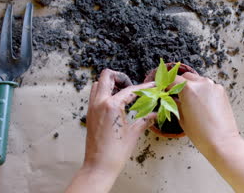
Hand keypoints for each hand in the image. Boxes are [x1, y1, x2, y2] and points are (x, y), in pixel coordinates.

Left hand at [68, 69, 155, 192]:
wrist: (99, 166)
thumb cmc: (115, 152)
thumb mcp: (134, 133)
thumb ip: (145, 120)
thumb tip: (154, 115)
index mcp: (111, 105)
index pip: (130, 89)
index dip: (144, 87)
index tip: (152, 85)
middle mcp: (99, 103)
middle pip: (107, 76)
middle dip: (121, 77)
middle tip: (131, 86)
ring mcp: (92, 107)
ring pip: (98, 84)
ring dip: (110, 84)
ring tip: (123, 92)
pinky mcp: (89, 114)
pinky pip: (95, 95)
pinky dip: (104, 93)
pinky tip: (115, 103)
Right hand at [174, 73, 239, 156]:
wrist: (222, 142)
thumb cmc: (200, 133)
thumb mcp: (181, 117)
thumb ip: (175, 103)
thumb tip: (171, 97)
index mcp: (188, 89)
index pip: (173, 79)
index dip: (167, 84)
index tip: (165, 90)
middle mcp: (202, 83)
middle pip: (186, 77)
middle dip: (180, 84)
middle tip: (177, 96)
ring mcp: (213, 86)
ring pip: (198, 80)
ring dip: (192, 86)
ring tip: (190, 101)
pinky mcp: (221, 91)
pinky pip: (208, 86)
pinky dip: (203, 91)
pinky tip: (202, 104)